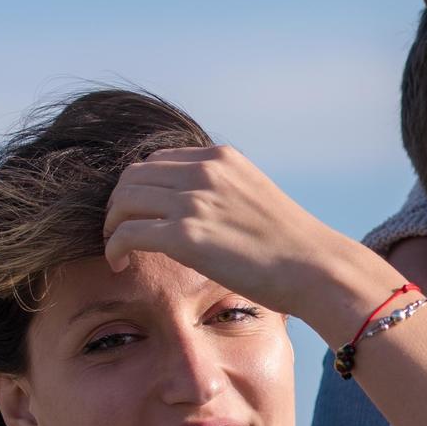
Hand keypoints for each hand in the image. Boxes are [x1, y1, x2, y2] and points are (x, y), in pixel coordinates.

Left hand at [102, 145, 364, 334]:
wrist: (314, 267)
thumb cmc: (290, 245)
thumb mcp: (255, 196)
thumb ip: (223, 191)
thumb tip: (198, 210)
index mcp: (220, 157)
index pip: (158, 161)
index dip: (141, 188)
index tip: (141, 214)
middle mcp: (204, 170)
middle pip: (133, 176)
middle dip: (119, 204)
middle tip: (121, 231)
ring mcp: (194, 200)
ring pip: (123, 200)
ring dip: (112, 225)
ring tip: (119, 249)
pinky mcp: (186, 235)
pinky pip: (128, 233)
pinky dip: (114, 247)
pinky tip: (120, 263)